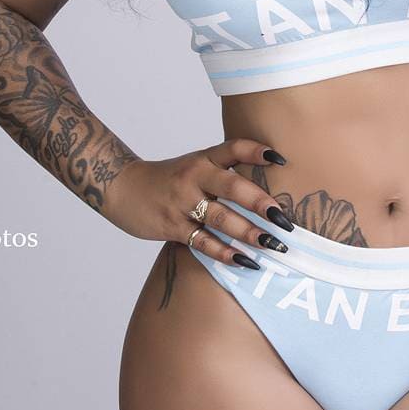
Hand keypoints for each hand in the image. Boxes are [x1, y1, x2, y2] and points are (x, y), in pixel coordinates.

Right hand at [104, 138, 294, 268]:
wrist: (122, 187)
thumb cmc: (170, 179)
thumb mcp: (195, 165)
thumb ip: (225, 172)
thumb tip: (267, 189)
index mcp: (204, 159)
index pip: (233, 148)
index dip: (257, 151)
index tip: (282, 159)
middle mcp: (195, 177)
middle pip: (233, 187)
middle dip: (262, 204)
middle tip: (285, 220)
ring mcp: (183, 202)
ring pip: (221, 218)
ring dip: (249, 233)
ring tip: (273, 245)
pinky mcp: (172, 226)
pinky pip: (202, 241)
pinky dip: (224, 253)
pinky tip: (244, 261)